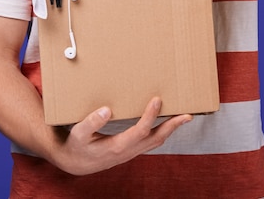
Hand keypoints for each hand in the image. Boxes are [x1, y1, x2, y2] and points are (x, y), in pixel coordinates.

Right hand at [53, 97, 191, 175]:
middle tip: (188, 114)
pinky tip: (168, 121)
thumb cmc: (77, 146)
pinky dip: (163, 131)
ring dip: (171, 129)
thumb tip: (106, 110)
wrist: (75, 163)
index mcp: (116, 147)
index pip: (140, 131)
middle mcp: (128, 151)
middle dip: (173, 126)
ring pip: (156, 141)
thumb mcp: (78, 134)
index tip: (157, 99)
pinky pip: (152, 141)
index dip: (150, 116)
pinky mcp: (132, 149)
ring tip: (184, 115)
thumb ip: (90, 123)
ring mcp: (132, 152)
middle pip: (156, 139)